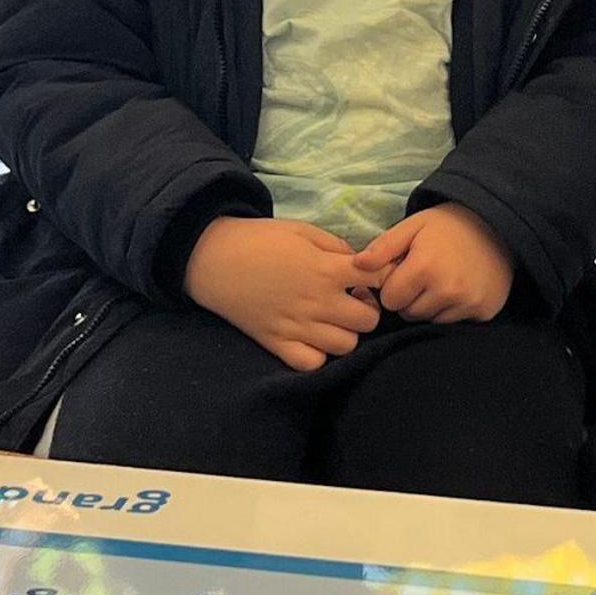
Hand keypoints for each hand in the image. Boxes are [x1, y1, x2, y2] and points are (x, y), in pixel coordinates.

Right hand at [185, 217, 379, 370]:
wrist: (213, 258)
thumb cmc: (260, 239)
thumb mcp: (303, 231)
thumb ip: (336, 247)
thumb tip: (361, 264)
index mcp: (327, 269)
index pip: (378, 280)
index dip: (382, 278)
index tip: (370, 277)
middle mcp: (317, 302)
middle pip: (368, 321)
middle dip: (367, 310)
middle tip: (352, 301)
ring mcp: (297, 326)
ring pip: (346, 345)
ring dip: (345, 333)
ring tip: (331, 320)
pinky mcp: (276, 343)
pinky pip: (313, 363)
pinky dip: (318, 355)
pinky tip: (311, 339)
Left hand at [353, 203, 514, 324]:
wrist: (497, 225)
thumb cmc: (448, 226)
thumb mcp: (413, 225)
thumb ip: (383, 246)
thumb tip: (356, 266)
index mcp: (424, 267)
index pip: (390, 300)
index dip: (393, 286)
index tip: (404, 272)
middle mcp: (447, 290)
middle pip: (409, 313)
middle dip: (410, 298)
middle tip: (423, 276)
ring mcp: (468, 303)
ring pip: (430, 320)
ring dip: (430, 306)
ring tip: (441, 281)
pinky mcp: (484, 311)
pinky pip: (454, 322)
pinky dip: (451, 310)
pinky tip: (458, 288)